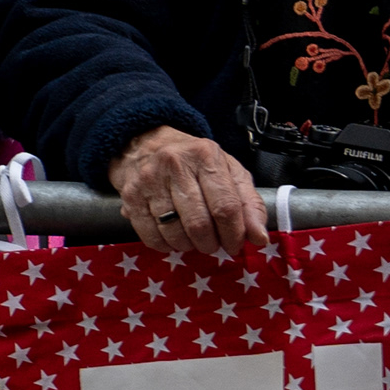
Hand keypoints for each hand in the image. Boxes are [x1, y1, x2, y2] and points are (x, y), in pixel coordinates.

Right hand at [110, 124, 265, 256]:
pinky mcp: (130, 196)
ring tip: (195, 240)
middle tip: (214, 244)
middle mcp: (175, 165)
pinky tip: (174, 238)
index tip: (236, 245)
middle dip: (211, 243)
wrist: (146, 144)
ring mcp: (149, 180)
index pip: (225, 207)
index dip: (234, 234)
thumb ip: (249, 203)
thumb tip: (259, 238)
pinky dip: (166, 245)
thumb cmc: (195, 162)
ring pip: (175, 232)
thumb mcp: (229, 172)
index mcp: (206, 156)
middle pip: (199, 223)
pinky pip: (151, 235)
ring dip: (189, 246)